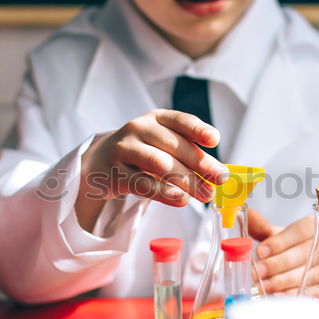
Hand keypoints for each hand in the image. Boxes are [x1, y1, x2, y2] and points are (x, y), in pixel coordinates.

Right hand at [75, 109, 227, 230]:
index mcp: (156, 119)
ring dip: (186, 180)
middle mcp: (139, 128)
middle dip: (200, 163)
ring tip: (204, 195)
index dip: (198, 130)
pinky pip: (142, 183)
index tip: (214, 141)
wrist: (99, 162)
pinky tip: (180, 200)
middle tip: (219, 180)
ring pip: (159, 163)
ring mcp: (124, 149)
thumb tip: (217, 174)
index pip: (180, 120)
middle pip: (173, 145)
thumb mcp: (162, 145)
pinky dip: (164, 192)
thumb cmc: (141, 154)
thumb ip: (188, 155)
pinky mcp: (115, 173)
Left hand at [248, 209, 318, 294]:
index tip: (261, 251)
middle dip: (277, 264)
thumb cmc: (295, 247)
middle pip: (303, 254)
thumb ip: (263, 228)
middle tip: (257, 271)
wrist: (318, 263)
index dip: (280, 242)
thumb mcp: (281, 235)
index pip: (300, 231)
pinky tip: (279, 296)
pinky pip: (315, 292)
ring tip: (263, 286)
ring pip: (308, 275)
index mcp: (317, 227)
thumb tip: (246, 217)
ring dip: (283, 282)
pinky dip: (295, 295)